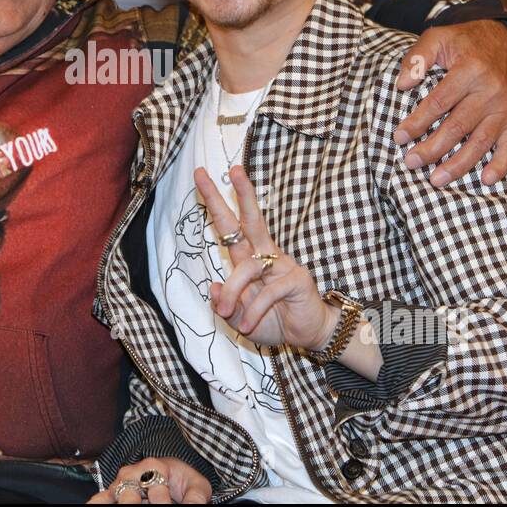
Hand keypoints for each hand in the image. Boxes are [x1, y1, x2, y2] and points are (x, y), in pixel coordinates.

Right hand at [87, 457, 211, 503]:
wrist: (168, 473)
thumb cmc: (182, 480)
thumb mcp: (196, 485)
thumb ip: (196, 496)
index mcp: (155, 466)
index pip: (157, 490)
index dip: (162, 502)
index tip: (168, 505)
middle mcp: (133, 472)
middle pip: (130, 496)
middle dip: (134, 504)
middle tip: (144, 506)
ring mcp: (120, 483)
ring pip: (114, 496)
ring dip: (117, 502)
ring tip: (119, 505)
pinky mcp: (111, 492)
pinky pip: (99, 498)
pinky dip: (96, 503)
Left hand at [194, 166, 333, 351]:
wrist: (306, 336)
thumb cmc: (272, 321)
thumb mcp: (239, 318)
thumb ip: (225, 305)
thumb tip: (213, 288)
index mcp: (248, 258)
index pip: (230, 226)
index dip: (216, 202)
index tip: (200, 177)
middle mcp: (265, 255)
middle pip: (250, 220)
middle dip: (242, 195)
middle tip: (233, 170)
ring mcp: (283, 265)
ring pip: (248, 265)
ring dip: (233, 291)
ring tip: (227, 314)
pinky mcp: (296, 281)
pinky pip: (268, 293)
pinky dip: (253, 311)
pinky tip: (247, 325)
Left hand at [393, 20, 506, 187]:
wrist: (503, 40)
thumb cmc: (464, 42)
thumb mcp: (437, 37)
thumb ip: (417, 57)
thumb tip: (402, 84)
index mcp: (470, 70)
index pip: (439, 102)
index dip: (418, 122)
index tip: (399, 137)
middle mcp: (491, 91)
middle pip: (457, 127)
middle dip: (432, 148)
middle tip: (411, 162)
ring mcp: (505, 107)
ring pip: (480, 142)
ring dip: (458, 164)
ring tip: (436, 179)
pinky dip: (500, 164)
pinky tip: (487, 180)